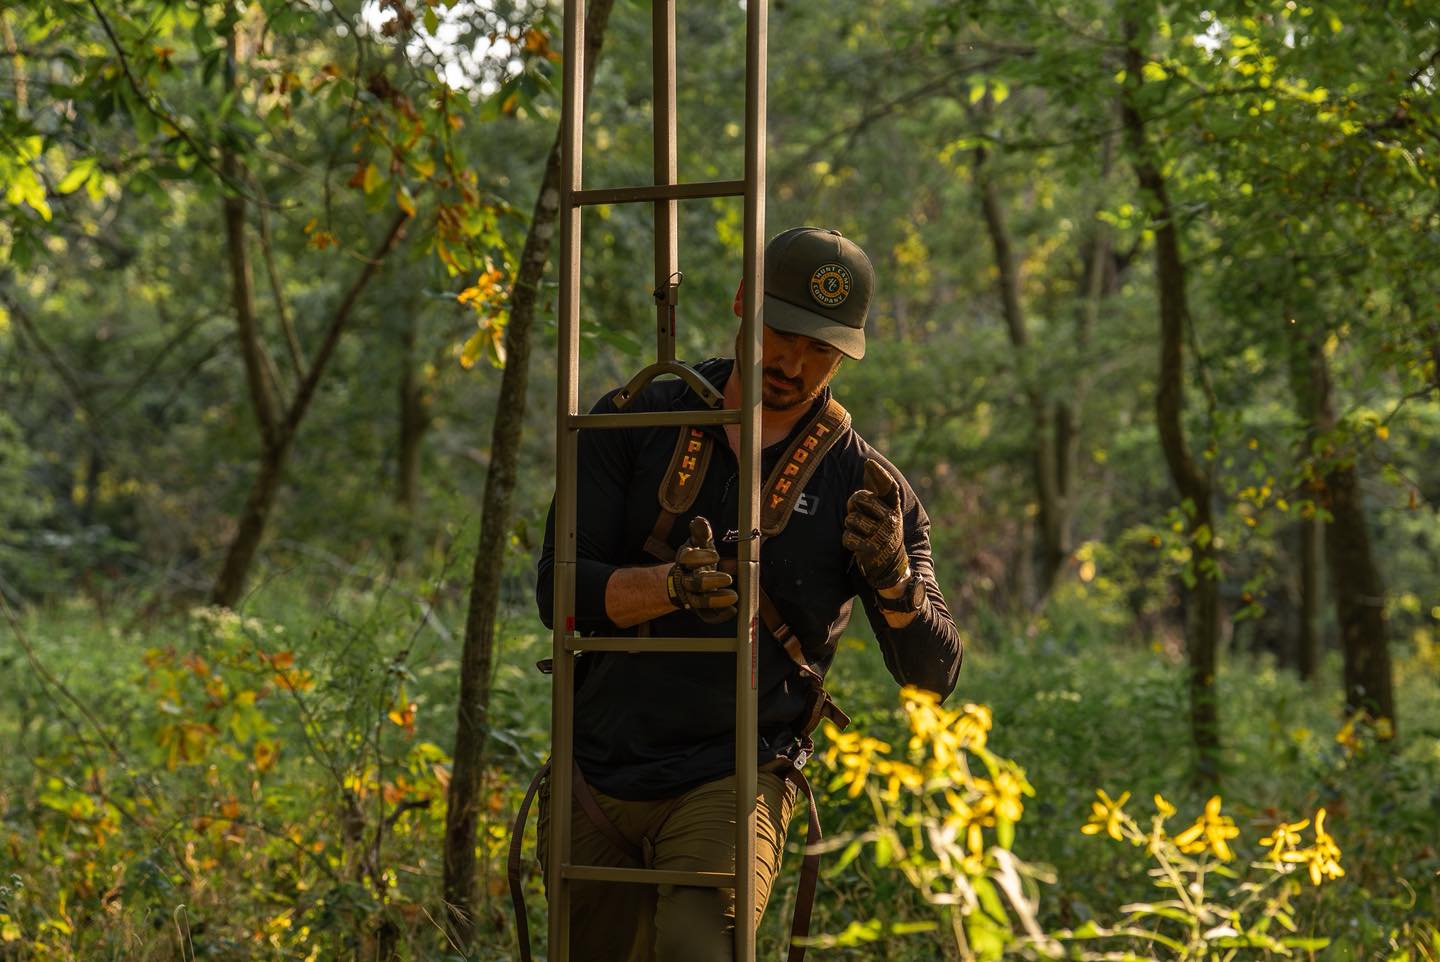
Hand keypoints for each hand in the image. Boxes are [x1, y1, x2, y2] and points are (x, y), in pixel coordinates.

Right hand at [667, 517, 737, 623]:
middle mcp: (687, 580)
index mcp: (685, 562)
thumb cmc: (696, 559)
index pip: (687, 559)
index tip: (715, 555)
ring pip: (701, 602)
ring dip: (717, 599)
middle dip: (711, 581)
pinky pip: (708, 616)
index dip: (700, 558)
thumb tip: (700, 520)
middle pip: (695, 583)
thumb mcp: (698, 544)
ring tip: (734, 596)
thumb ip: (701, 533)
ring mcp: (692, 596)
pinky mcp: (700, 610)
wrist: (683, 581)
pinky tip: (732, 611)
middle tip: (728, 578)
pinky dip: (720, 615)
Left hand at [843, 458, 908, 589]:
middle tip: (858, 514)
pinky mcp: (871, 550)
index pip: (889, 488)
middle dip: (852, 505)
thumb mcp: (884, 511)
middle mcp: (891, 520)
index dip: (880, 475)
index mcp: (893, 508)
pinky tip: (856, 543)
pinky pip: (847, 537)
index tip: (869, 463)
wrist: (889, 565)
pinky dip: (847, 540)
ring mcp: (882, 535)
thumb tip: (869, 463)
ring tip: (859, 531)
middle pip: (860, 499)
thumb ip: (876, 490)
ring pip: (851, 519)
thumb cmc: (882, 531)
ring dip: (850, 525)